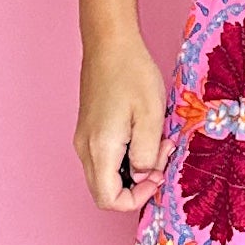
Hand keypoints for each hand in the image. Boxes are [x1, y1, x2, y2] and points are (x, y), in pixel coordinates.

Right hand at [75, 35, 176, 213]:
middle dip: (138, 185)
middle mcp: (84, 149)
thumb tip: (143, 175)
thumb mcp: (151, 116)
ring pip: (106, 176)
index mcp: (100, 149)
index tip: (158, 174)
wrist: (110, 44)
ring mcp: (84, 139)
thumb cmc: (132, 74)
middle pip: (105, 192)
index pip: (109, 200)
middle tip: (160, 156)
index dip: (137, 198)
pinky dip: (126, 157)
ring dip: (133, 170)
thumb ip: (147, 154)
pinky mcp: (88, 130)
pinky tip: (143, 135)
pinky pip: (105, 159)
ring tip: (156, 142)